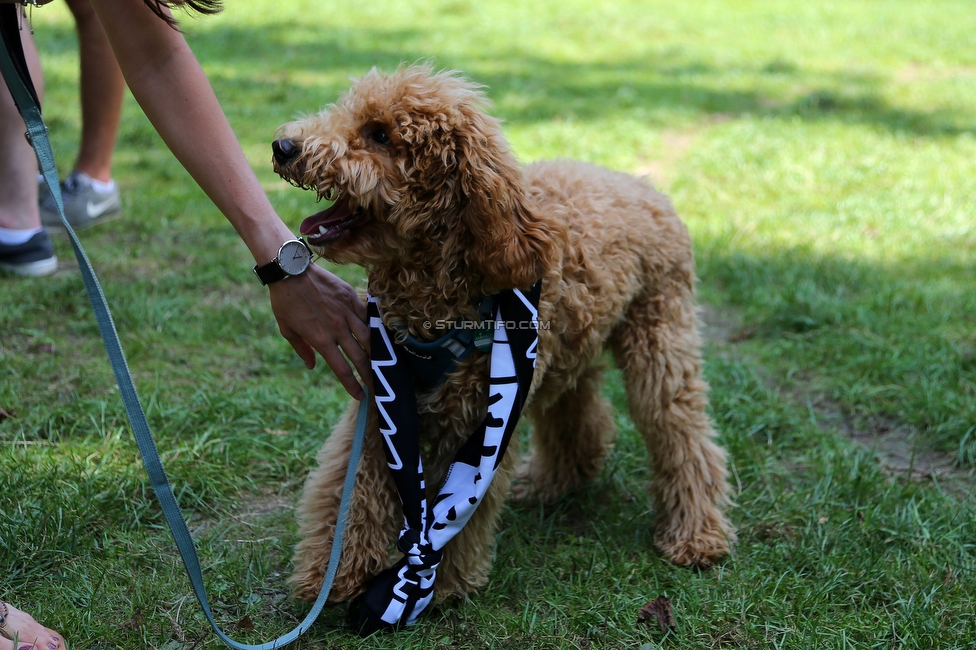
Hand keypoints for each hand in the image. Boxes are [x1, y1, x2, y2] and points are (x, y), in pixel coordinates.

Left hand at [267, 265, 370, 399]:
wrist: (290, 270)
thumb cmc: (285, 301)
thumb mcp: (286, 329)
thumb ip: (301, 349)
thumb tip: (312, 365)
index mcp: (321, 340)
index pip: (342, 369)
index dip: (352, 385)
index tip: (360, 396)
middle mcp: (337, 329)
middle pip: (360, 357)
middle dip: (370, 374)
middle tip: (377, 385)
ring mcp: (346, 312)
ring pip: (369, 337)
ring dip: (377, 353)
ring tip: (382, 363)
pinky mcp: (351, 297)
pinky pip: (366, 315)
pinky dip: (372, 326)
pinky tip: (377, 334)